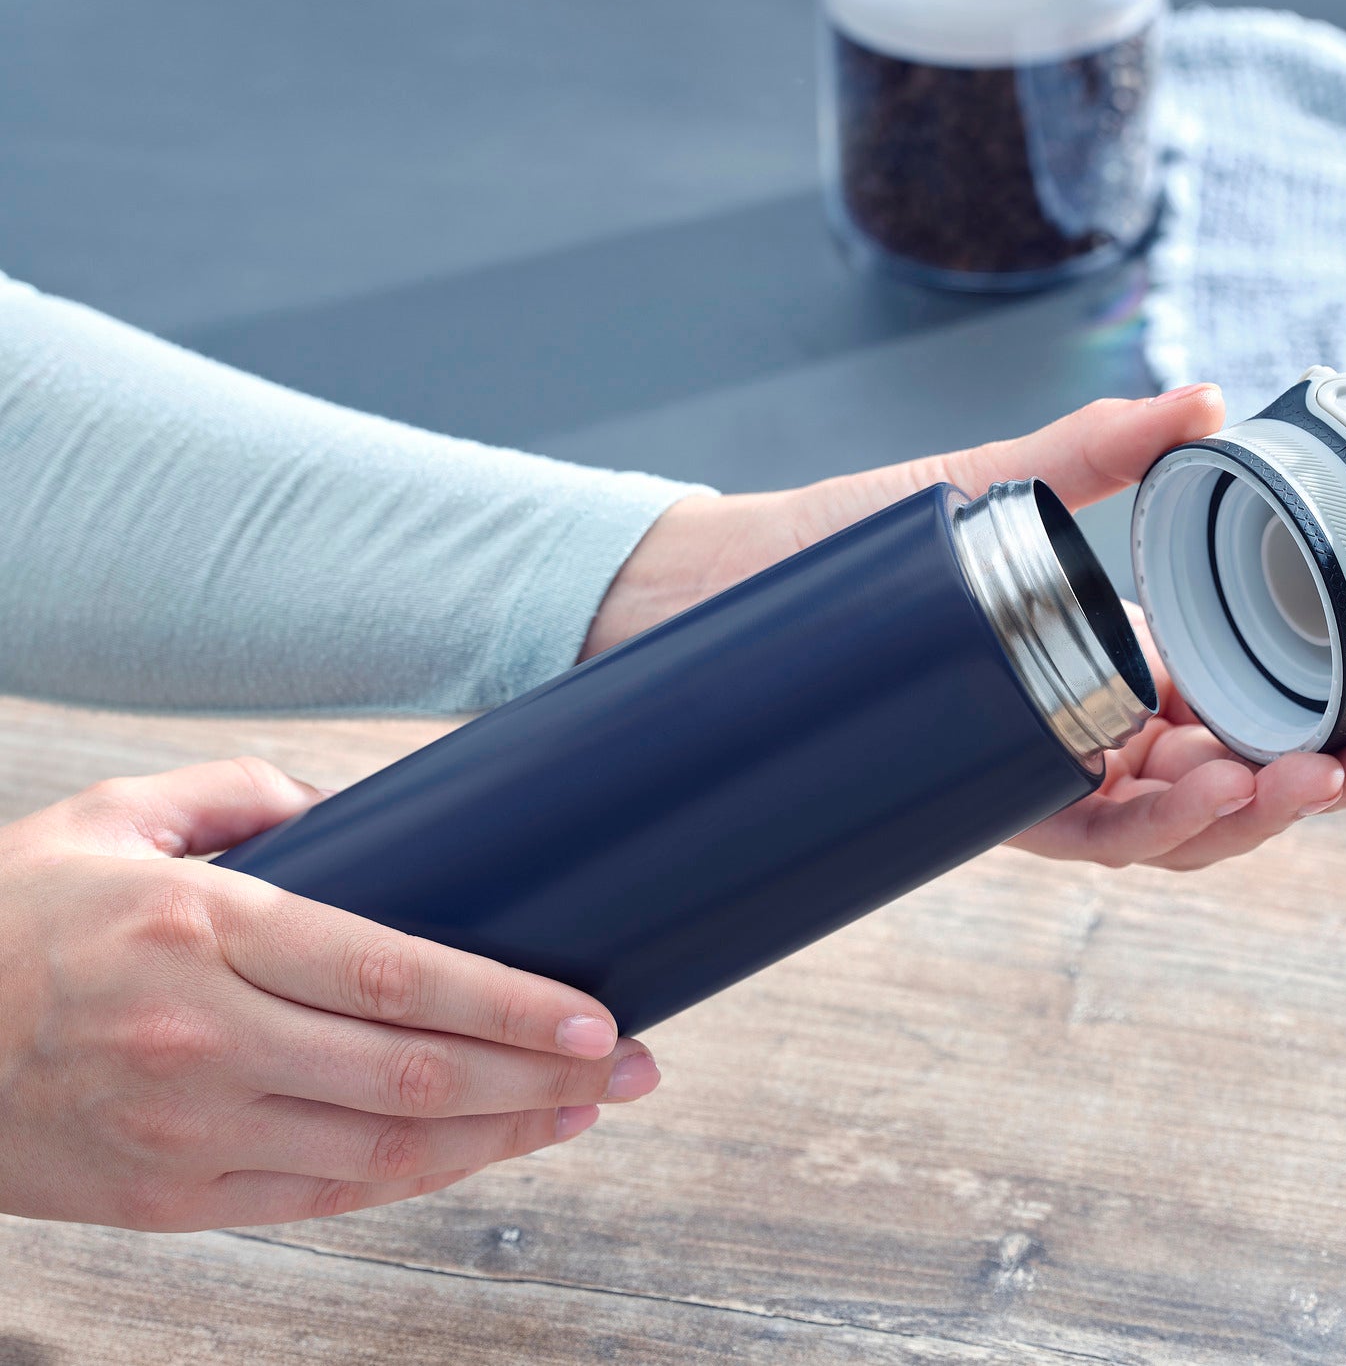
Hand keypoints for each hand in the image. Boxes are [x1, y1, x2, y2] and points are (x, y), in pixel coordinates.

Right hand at [0, 759, 661, 1230]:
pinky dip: (420, 1180)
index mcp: (201, 930)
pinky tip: (484, 1153)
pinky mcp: (174, 1197)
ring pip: (385, 1153)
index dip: (510, 1005)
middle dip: (544, 1076)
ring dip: (504, 1137)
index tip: (597, 1013)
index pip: (394, 976)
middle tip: (636, 1064)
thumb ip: (244, 795)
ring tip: (586, 1111)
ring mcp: (187, 1130)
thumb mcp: (115, 818)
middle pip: (413, 1075)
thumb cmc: (14, 918)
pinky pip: (326, 1197)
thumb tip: (357, 805)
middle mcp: (201, 1038)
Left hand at [585, 385, 1345, 869]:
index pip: (1249, 722)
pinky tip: (1203, 790)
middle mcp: (1088, 738)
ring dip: (1250, 815)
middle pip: (1229, 788)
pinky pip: (1079, 834)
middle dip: (1319, 788)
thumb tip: (1202, 399)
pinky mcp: (976, 797)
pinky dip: (1147, 826)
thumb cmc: (854, 544)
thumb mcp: (995, 489)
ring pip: (1168, 830)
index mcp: (1118, 675)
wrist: (726, 583)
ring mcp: (1035, 775)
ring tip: (1307, 780)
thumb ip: (1098, 450)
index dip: (1332, 737)